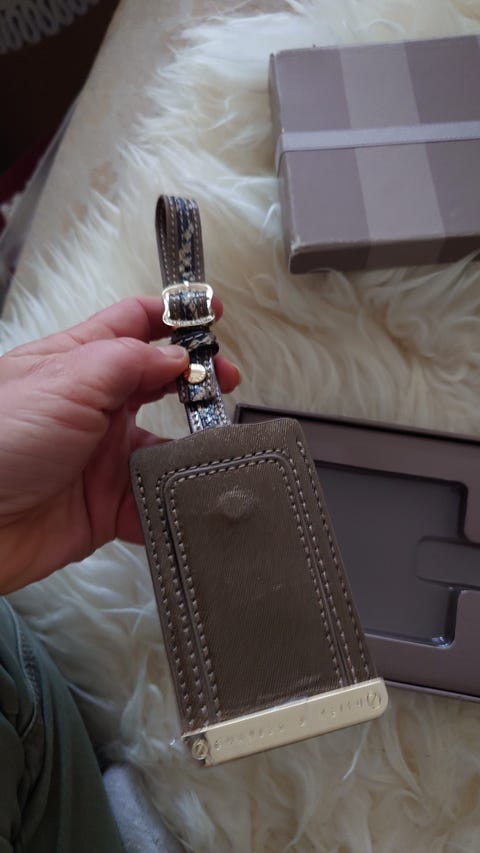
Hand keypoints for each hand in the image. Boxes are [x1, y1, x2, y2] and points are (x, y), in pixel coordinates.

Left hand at [0, 297, 238, 593]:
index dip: (173, 315)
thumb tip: (178, 356)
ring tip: (217, 443)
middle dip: (198, 378)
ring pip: (167, 446)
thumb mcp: (66, 381)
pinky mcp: (108, 505)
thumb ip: (129, 362)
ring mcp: (104, 456)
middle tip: (227, 381)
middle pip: (159, 382)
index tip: (212, 313)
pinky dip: (176, 500)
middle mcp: (95, 406)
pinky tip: (191, 494)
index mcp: (79, 363)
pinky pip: (155, 500)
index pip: (133, 324)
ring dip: (194, 445)